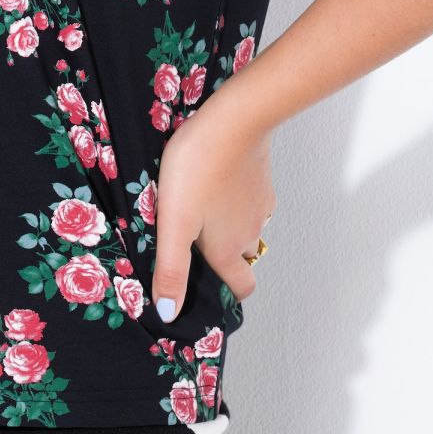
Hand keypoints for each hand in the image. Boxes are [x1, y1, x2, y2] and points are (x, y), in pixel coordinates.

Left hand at [151, 81, 274, 320]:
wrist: (234, 121)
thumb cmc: (197, 169)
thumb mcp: (174, 223)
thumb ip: (172, 268)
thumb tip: (170, 313)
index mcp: (228, 250)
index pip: (242, 288)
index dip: (226, 292)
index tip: (205, 284)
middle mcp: (250, 233)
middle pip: (242, 258)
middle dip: (221, 256)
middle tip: (191, 240)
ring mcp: (261, 205)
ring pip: (246, 228)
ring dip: (227, 227)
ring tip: (197, 209)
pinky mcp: (262, 180)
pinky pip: (249, 201)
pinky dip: (235, 200)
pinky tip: (215, 182)